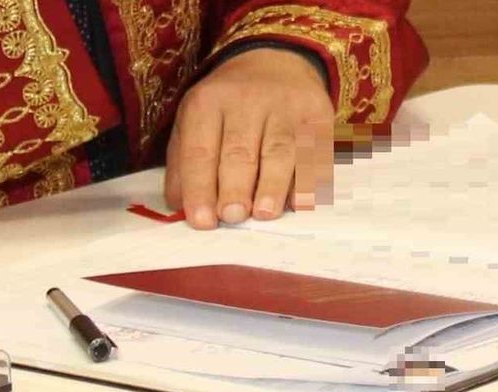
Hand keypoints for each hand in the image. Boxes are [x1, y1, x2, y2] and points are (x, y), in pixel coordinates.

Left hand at [164, 47, 334, 229]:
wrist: (275, 62)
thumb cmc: (228, 108)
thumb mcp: (193, 122)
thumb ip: (183, 165)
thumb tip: (180, 210)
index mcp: (207, 103)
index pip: (200, 151)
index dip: (200, 188)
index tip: (202, 221)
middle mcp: (246, 100)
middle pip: (239, 151)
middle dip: (234, 188)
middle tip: (232, 216)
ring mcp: (285, 107)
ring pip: (279, 151)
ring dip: (271, 186)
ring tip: (263, 213)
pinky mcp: (317, 115)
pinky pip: (312, 152)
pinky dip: (305, 180)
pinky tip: (297, 202)